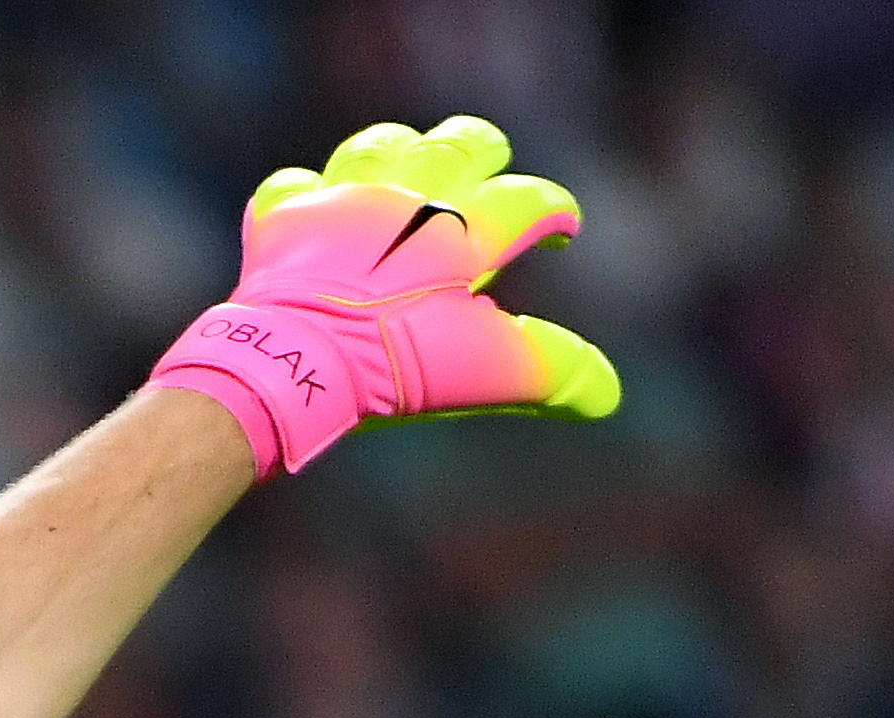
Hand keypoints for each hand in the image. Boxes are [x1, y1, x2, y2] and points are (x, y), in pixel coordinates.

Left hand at [147, 115, 619, 476]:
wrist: (295, 361)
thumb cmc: (395, 368)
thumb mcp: (484, 372)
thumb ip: (548, 371)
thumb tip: (608, 393)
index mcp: (463, 236)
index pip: (527, 203)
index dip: (553, 212)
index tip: (561, 229)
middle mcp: (406, 203)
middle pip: (457, 148)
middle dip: (481, 151)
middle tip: (491, 161)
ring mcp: (342, 204)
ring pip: (380, 148)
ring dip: (400, 153)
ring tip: (408, 166)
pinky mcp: (286, 219)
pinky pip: (296, 187)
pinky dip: (309, 196)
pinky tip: (316, 208)